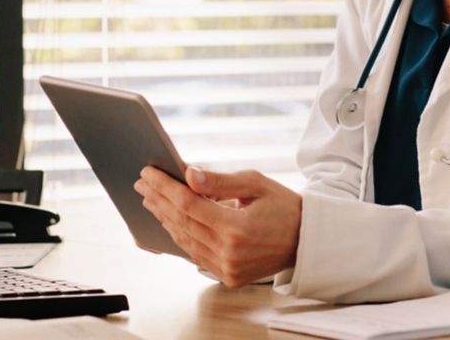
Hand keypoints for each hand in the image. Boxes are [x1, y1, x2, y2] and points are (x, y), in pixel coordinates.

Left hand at [133, 165, 300, 287]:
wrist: (306, 241)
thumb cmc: (283, 207)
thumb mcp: (256, 184)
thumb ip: (220, 182)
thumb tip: (189, 175)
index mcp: (236, 228)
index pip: (189, 204)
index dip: (165, 187)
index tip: (149, 173)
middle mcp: (228, 252)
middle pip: (182, 222)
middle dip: (159, 200)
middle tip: (142, 183)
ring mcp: (227, 268)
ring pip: (185, 240)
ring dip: (165, 218)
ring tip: (151, 199)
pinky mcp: (228, 276)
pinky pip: (195, 254)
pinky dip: (180, 236)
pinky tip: (170, 221)